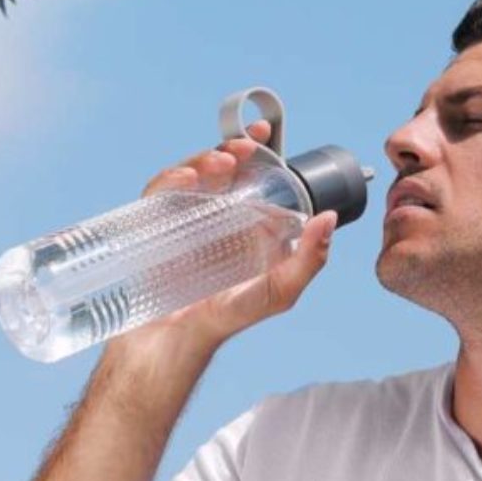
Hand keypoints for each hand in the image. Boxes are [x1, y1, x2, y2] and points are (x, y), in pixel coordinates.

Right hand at [108, 121, 338, 356]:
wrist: (172, 343)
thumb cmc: (224, 320)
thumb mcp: (278, 292)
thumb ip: (309, 261)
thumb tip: (329, 219)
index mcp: (244, 228)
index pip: (250, 180)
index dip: (256, 154)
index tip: (264, 137)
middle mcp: (213, 220)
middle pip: (218, 171)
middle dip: (230, 150)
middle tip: (245, 148)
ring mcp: (181, 222)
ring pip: (190, 177)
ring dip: (203, 160)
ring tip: (221, 162)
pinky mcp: (152, 228)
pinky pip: (158, 196)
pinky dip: (170, 181)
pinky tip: (185, 179)